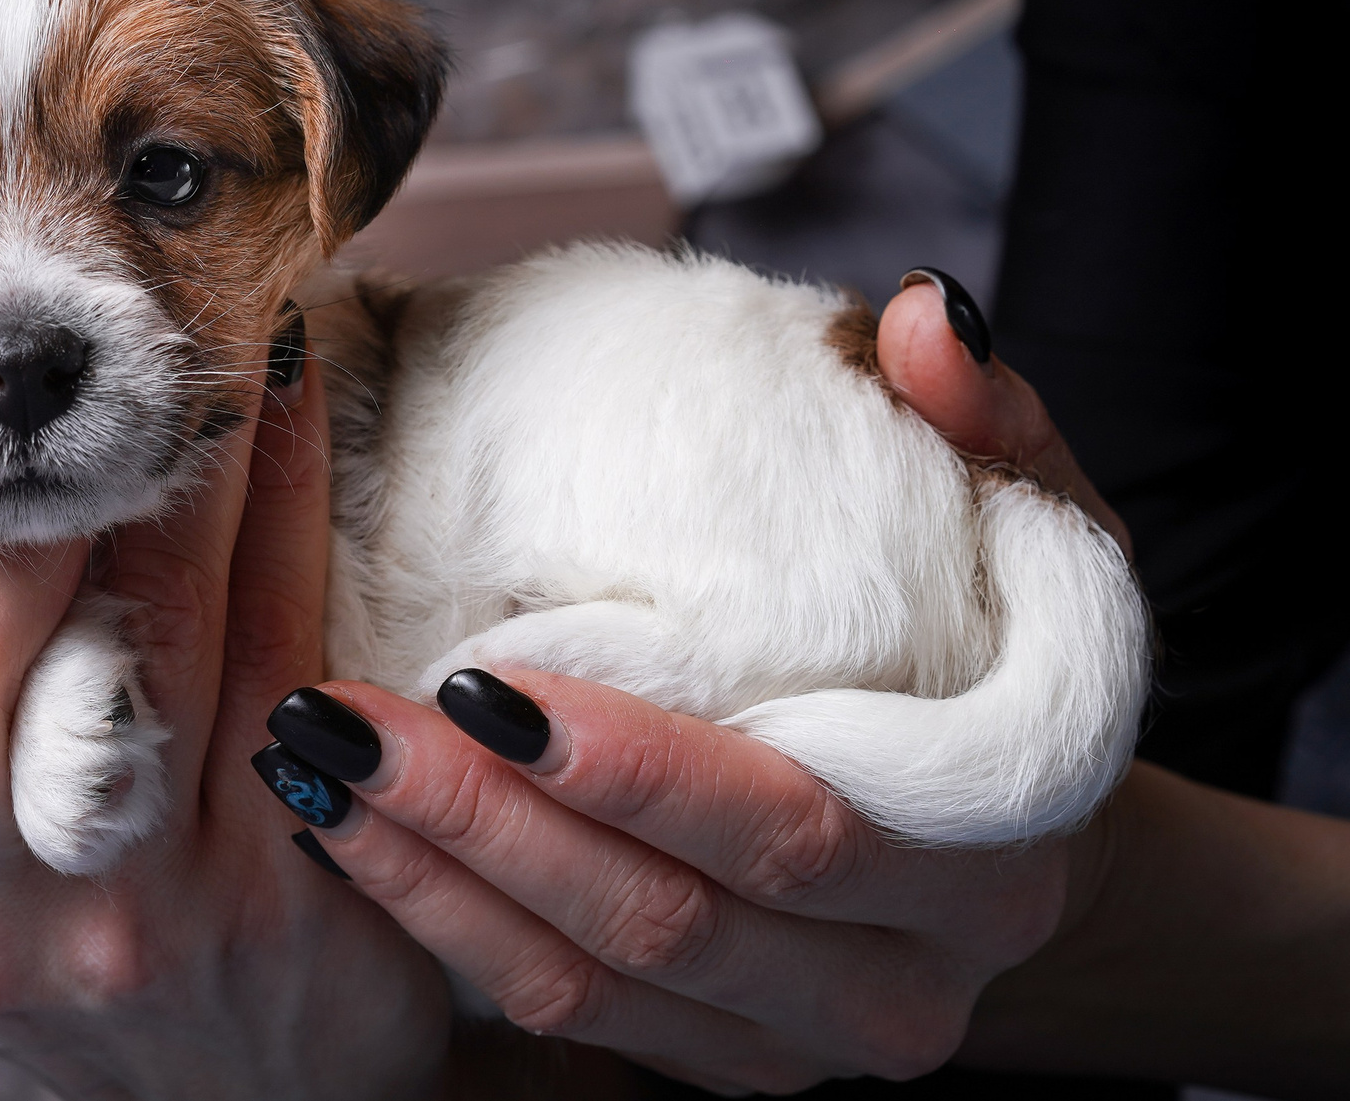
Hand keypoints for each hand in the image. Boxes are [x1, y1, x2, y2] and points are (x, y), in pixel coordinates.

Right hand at [0, 336, 452, 1100]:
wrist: (246, 1100)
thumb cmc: (64, 931)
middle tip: (55, 432)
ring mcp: (130, 914)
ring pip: (139, 633)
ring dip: (159, 465)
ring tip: (176, 362)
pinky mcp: (278, 884)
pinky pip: (278, 639)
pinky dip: (282, 495)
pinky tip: (284, 406)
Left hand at [273, 276, 1118, 1091]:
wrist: (1025, 835)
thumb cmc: (1006, 648)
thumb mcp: (1036, 523)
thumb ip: (990, 420)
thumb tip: (919, 322)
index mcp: (990, 848)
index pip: (791, 824)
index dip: (635, 768)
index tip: (477, 679)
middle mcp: (904, 982)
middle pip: (666, 916)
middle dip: (485, 818)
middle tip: (338, 717)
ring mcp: (803, 1043)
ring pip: (594, 979)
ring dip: (437, 877)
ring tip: (314, 766)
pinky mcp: (717, 1060)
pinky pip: (565, 1009)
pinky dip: (444, 928)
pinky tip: (350, 837)